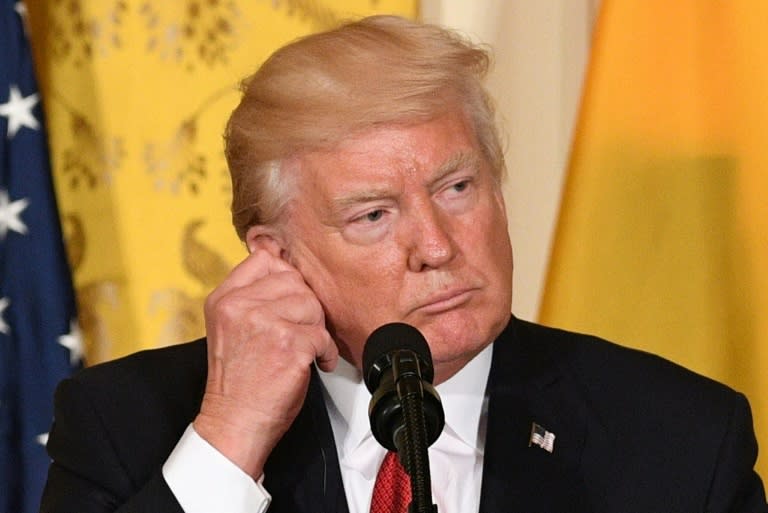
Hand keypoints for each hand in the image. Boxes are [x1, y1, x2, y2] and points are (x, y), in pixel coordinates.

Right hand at [193, 241, 337, 477]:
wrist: (234, 423)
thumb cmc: (237, 381)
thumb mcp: (230, 327)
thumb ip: (250, 297)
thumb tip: (285, 271)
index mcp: (223, 299)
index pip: (264, 260)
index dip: (285, 279)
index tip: (288, 301)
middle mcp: (240, 306)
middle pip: (295, 281)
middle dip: (305, 307)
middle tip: (300, 331)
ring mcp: (264, 323)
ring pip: (312, 305)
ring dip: (316, 329)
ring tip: (304, 349)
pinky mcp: (288, 344)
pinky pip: (323, 335)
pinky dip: (325, 352)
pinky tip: (312, 364)